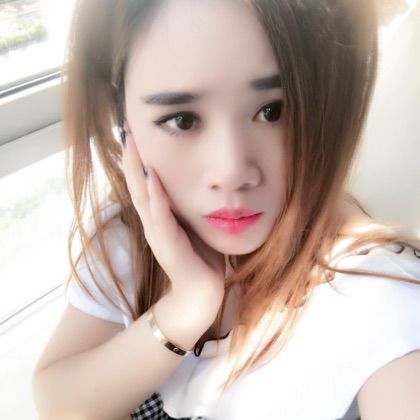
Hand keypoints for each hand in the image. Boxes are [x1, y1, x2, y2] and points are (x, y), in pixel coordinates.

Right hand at [121, 127, 225, 308]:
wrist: (201, 294)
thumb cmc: (200, 258)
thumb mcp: (195, 224)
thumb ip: (189, 206)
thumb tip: (197, 182)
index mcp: (160, 217)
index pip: (145, 183)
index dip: (139, 158)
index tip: (136, 132)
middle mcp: (153, 223)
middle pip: (138, 185)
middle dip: (132, 156)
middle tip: (126, 127)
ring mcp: (158, 235)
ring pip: (143, 197)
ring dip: (137, 170)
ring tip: (132, 144)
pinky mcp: (168, 247)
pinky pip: (161, 218)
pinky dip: (156, 197)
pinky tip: (152, 177)